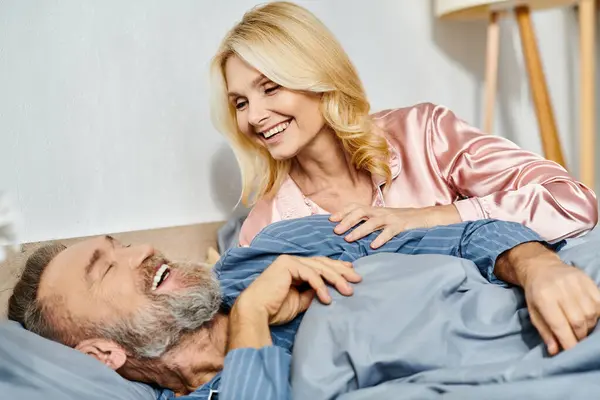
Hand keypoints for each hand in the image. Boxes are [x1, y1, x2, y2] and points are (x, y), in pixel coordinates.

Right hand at [237, 255, 361, 325]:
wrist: (255, 312)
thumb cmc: (274, 309)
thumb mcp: (300, 301)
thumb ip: (312, 293)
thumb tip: (328, 290)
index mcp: (294, 267)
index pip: (320, 264)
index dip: (337, 268)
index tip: (351, 274)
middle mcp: (292, 260)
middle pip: (323, 263)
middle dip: (342, 271)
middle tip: (357, 279)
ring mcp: (289, 261)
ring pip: (319, 267)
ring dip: (336, 279)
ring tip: (348, 291)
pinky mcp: (287, 264)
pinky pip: (310, 274)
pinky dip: (321, 286)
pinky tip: (328, 298)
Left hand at [329, 203, 459, 248]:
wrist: (426, 217)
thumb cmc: (402, 220)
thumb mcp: (384, 219)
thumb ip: (369, 222)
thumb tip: (350, 230)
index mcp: (375, 210)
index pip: (355, 206)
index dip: (342, 212)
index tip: (330, 219)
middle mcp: (381, 212)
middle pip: (360, 212)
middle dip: (347, 221)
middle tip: (335, 231)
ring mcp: (392, 218)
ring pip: (372, 222)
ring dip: (359, 230)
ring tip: (348, 239)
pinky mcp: (402, 226)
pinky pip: (390, 231)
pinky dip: (381, 238)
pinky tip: (373, 246)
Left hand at [523, 260, 599, 354]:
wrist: (541, 267)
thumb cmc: (536, 293)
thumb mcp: (534, 312)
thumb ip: (545, 331)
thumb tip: (555, 351)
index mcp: (543, 298)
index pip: (559, 325)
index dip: (568, 342)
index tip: (571, 352)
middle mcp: (560, 289)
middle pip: (578, 321)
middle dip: (579, 336)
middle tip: (576, 340)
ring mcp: (575, 282)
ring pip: (591, 313)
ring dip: (589, 326)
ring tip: (582, 328)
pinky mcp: (586, 279)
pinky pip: (599, 302)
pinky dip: (597, 314)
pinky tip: (591, 317)